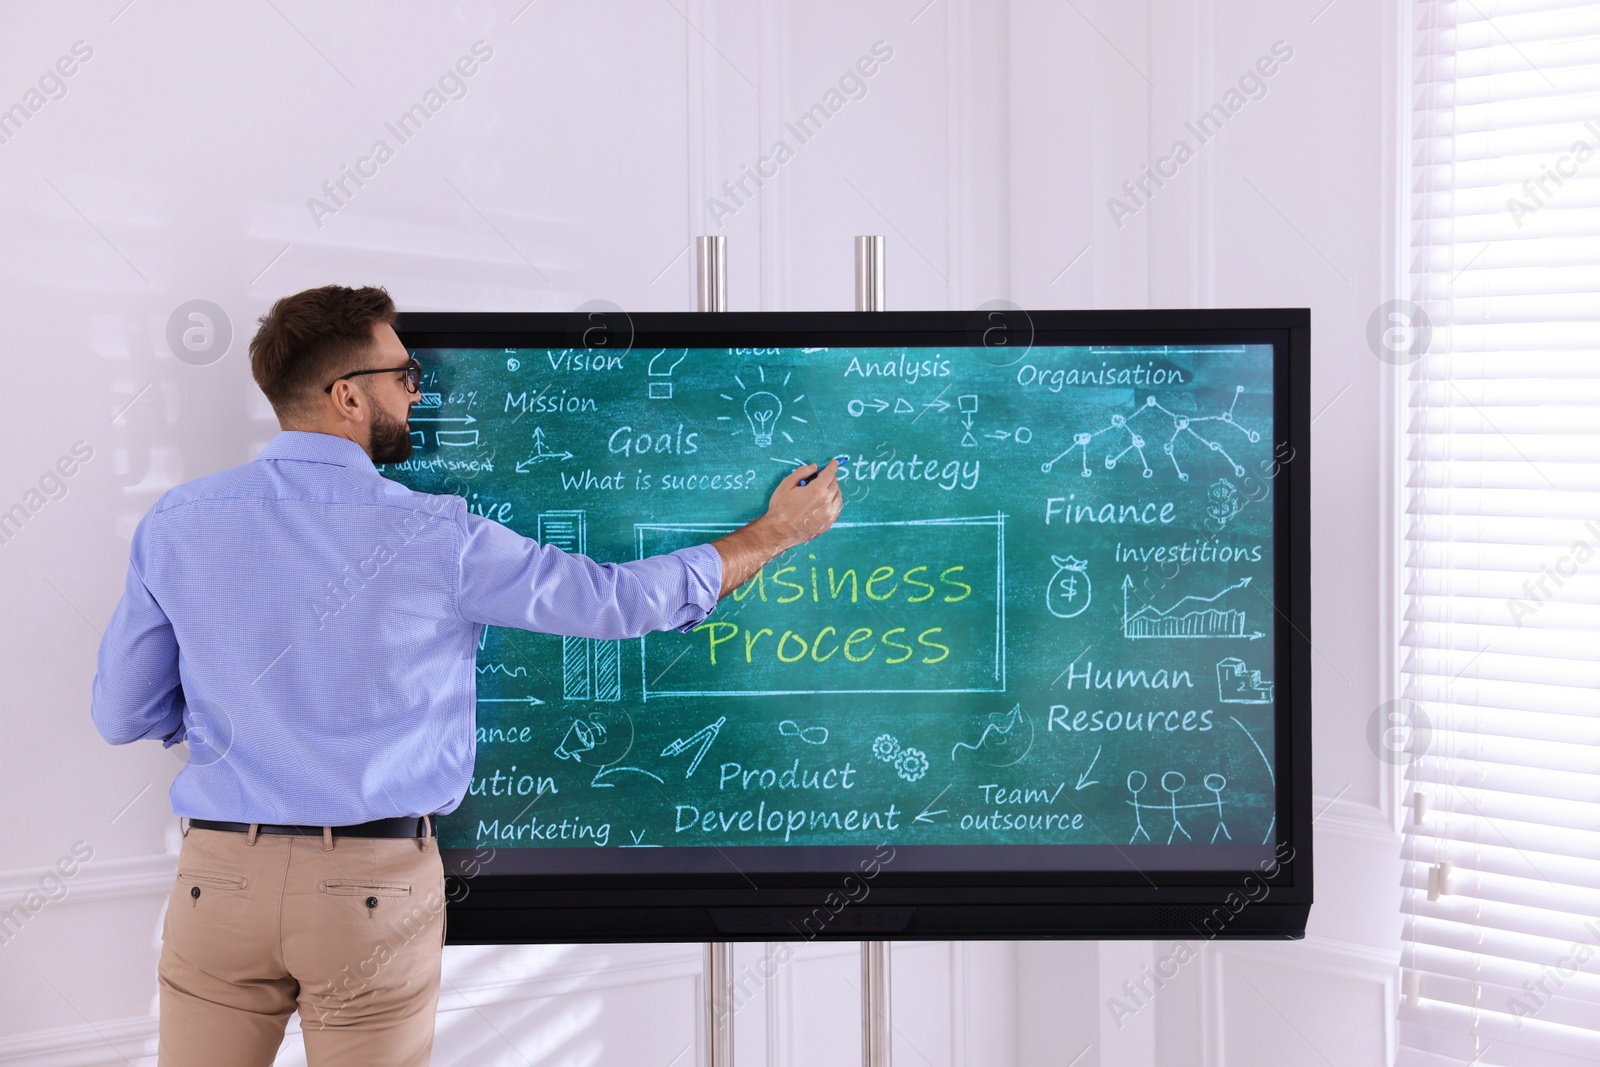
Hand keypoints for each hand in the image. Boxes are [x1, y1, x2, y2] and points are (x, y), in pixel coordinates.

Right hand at [710, 461, 843, 597]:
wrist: (780, 531)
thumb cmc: (781, 507)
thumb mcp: (787, 484)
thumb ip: (802, 472)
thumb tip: (815, 467)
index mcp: (817, 490)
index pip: (830, 474)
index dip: (832, 466)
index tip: (834, 462)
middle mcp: (827, 502)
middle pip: (835, 485)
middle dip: (831, 478)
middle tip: (824, 476)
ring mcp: (829, 514)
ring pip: (838, 498)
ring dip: (834, 490)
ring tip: (826, 489)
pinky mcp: (828, 524)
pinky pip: (836, 510)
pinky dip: (835, 502)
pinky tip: (828, 502)